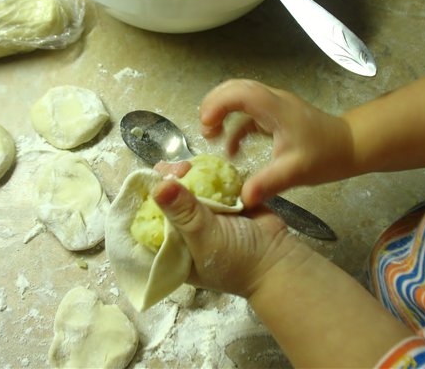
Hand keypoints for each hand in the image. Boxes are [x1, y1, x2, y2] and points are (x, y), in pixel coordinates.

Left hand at [152, 162, 307, 297]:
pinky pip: (210, 184)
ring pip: (187, 189)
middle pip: (166, 201)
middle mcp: (184, 231)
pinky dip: (207, 172)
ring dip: (186, 175)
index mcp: (171, 248)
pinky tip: (204, 163)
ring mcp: (204, 216)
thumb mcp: (204, 238)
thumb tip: (159, 185)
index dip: (145, 200)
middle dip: (167, 182)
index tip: (149, 179)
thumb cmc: (237, 260)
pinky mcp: (223, 203)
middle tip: (177, 170)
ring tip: (187, 166)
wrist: (279, 260)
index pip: (147, 222)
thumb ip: (183, 212)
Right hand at [199, 79, 353, 206]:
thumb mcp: (295, 172)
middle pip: (235, 87)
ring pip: (240, 96)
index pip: (241, 93)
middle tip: (203, 129)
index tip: (206, 125)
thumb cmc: (325, 155)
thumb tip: (242, 198)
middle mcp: (273, 101)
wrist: (351, 147)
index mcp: (276, 108)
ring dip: (222, 111)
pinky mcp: (275, 115)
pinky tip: (229, 148)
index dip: (218, 104)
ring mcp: (274, 106)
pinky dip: (233, 125)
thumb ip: (268, 182)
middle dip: (214, 104)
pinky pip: (247, 112)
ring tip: (210, 135)